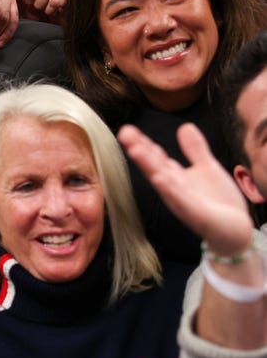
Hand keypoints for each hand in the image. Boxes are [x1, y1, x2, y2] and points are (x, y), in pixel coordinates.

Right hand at [118, 123, 253, 255]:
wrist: (234, 231)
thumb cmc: (218, 202)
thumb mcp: (207, 168)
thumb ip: (195, 149)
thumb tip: (184, 126)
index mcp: (175, 176)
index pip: (156, 156)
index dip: (143, 142)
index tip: (128, 129)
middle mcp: (173, 187)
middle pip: (153, 165)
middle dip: (139, 150)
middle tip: (124, 133)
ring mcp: (181, 200)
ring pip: (161, 180)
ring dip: (148, 166)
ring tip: (135, 150)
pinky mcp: (195, 213)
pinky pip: (180, 199)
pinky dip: (169, 189)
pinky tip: (160, 177)